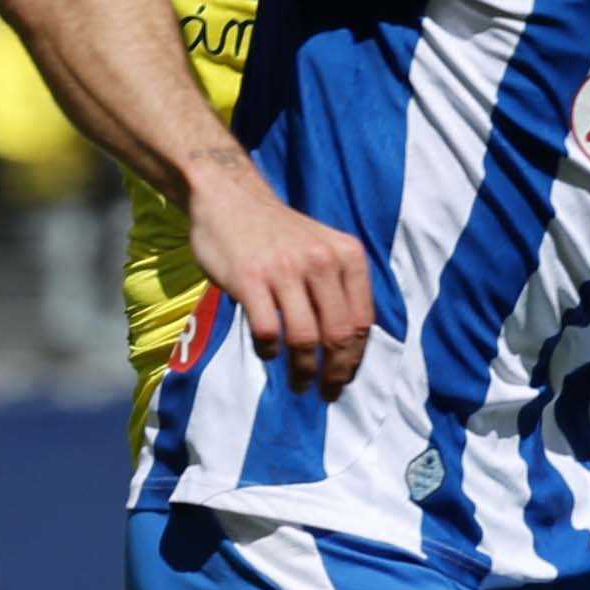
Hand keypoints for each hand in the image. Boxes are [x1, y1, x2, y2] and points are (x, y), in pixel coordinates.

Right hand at [189, 181, 376, 397]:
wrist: (229, 197)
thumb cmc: (278, 233)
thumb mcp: (322, 247)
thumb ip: (339, 287)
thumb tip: (347, 348)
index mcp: (346, 256)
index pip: (361, 322)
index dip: (355, 358)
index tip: (345, 378)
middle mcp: (320, 261)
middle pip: (337, 335)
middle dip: (334, 373)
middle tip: (326, 392)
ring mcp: (284, 270)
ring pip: (304, 339)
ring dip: (303, 371)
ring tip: (299, 383)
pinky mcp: (249, 279)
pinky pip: (268, 331)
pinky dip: (270, 351)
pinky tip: (269, 352)